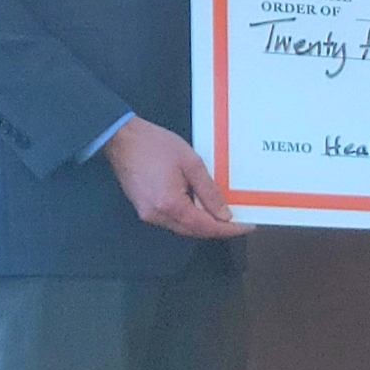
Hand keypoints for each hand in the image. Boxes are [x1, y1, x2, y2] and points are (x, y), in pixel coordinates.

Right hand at [104, 116, 242, 239]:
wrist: (122, 138)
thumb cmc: (155, 145)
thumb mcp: (191, 164)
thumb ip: (209, 191)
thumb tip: (224, 215)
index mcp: (169, 205)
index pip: (205, 227)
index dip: (229, 229)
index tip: (247, 226)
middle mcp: (156, 215)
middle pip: (194, 231)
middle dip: (218, 228)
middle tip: (240, 221)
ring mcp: (147, 213)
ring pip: (182, 227)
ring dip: (203, 223)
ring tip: (224, 213)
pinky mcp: (143, 208)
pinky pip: (172, 219)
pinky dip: (189, 216)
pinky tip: (201, 206)